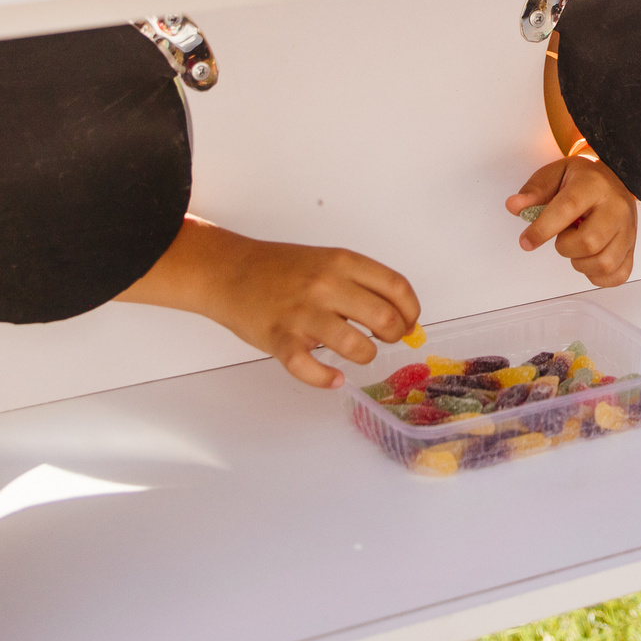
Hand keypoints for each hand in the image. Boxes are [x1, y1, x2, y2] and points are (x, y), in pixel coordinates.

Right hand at [117, 217, 419, 388]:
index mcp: (342, 262)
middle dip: (393, 335)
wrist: (230, 272)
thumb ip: (359, 283)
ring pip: (355, 346)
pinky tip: (332, 378)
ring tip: (357, 353)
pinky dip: (325, 379)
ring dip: (365, 356)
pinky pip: (310, 369)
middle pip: (384, 319)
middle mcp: (327, 285)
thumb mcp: (326, 260)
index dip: (411, 310)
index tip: (409, 322)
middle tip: (386, 338)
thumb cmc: (280, 269)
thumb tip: (397, 314)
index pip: (397, 287)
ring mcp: (303, 314)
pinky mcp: (281, 339)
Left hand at [508, 153, 637, 287]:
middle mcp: (616, 207)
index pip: (568, 209)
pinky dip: (598, 276)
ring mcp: (628, 230)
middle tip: (563, 236)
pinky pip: (618, 275)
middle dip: (565, 247)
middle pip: (590, 241)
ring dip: (581, 263)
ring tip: (577, 247)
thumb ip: (534, 191)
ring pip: (605, 263)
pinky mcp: (632, 248)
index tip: (526, 240)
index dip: (543, 229)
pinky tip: (588, 260)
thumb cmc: (583, 179)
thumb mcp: (555, 174)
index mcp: (594, 185)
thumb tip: (515, 206)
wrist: (615, 178)